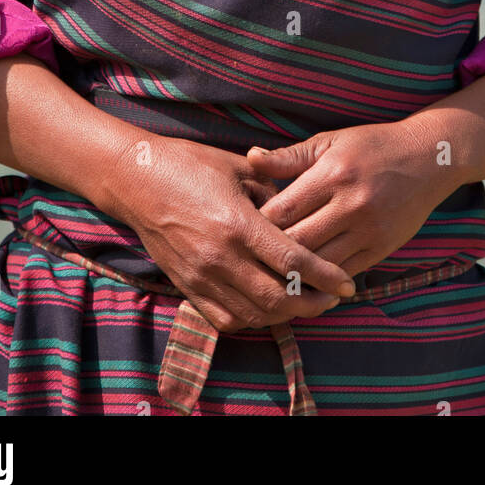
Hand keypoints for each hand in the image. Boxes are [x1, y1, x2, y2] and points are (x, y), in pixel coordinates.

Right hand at [107, 132, 355, 333]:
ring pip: (254, 314)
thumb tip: (301, 208)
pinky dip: (253, 319)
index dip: (325, 276)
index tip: (347, 284)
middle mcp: (220, 256)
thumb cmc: (189, 164)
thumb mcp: (237, 167)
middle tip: (332, 297)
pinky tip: (269, 308)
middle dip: (312, 303)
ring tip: (306, 303)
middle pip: (278, 297)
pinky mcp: (187, 286)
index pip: (292, 260)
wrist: (136, 180)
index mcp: (237, 223)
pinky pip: (226, 318)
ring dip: (286, 315)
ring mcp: (201, 276)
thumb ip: (272, 190)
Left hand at [246, 120, 462, 278]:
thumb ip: (289, 156)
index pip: (283, 210)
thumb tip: (250, 158)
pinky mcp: (382, 248)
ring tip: (270, 275)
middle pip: (298, 243)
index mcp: (333, 174)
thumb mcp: (330, 142)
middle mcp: (351, 205)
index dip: (258, 223)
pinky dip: (321, 281)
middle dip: (271, 253)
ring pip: (319, 265)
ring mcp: (369, 230)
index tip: (242, 228)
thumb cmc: (371, 146)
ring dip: (295, 274)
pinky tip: (303, 282)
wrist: (429, 158)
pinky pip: (344, 273)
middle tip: (249, 259)